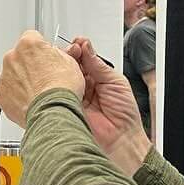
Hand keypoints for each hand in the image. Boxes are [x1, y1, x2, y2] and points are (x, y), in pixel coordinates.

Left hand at [0, 31, 84, 124]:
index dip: (41, 48)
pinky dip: (16, 96)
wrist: (52, 112)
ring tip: (39, 91)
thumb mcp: (70, 62)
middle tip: (44, 77)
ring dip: (22, 81)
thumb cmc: (61, 89)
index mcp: (28, 44)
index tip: (45, 56)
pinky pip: (8, 92)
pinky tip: (30, 100)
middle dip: (30, 65)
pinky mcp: (1, 95)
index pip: (32, 37)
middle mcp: (12, 57)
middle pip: (20, 56)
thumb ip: (57, 54)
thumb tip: (55, 55)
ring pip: (13, 75)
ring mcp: (5, 76)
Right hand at [67, 37, 149, 173]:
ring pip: (63, 76)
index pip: (84, 58)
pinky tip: (60, 78)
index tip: (77, 45)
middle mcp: (85, 86)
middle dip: (69, 57)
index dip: (79, 50)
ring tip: (65, 64)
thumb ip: (98, 64)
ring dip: (63, 69)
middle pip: (71, 65)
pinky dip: (58, 85)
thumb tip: (86, 46)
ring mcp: (75, 96)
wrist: (121, 139)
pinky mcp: (66, 107)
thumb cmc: (125, 115)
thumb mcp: (115, 82)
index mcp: (98, 77)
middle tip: (70, 53)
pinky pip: (59, 92)